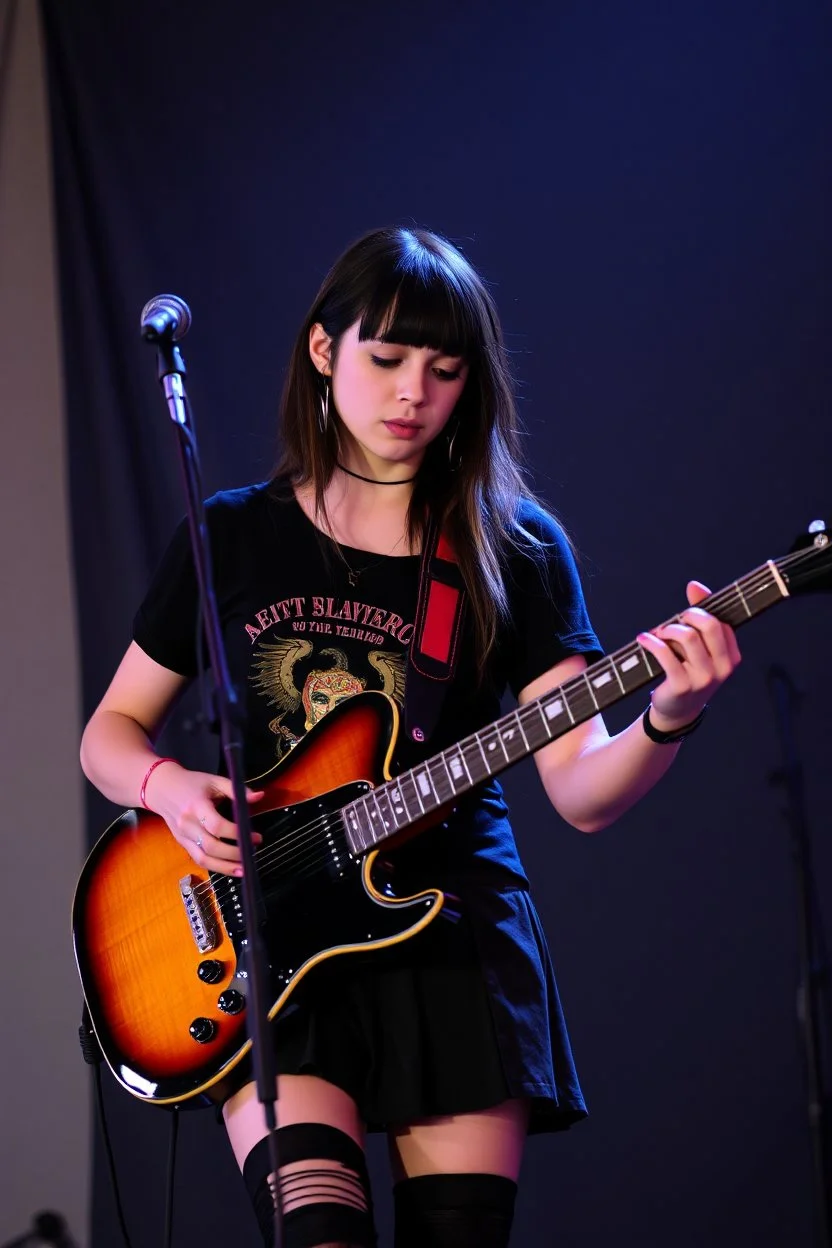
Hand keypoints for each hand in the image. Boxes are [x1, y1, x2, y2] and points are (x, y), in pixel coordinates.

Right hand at [144, 761, 263, 874]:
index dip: (237, 834)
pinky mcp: (182, 843)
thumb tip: (259, 796)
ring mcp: (182, 836)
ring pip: (202, 859)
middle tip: (252, 852)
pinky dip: (214, 866)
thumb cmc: (192, 783)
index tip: (255, 836)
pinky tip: (228, 868)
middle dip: (234, 854)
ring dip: (224, 868)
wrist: (162, 788)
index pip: (217, 826)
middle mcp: (187, 824)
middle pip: (210, 847)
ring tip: (243, 870)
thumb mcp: (215, 780)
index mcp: (196, 805)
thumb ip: (237, 790)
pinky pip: (198, 859)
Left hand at [637, 581, 741, 732]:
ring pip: (687, 637)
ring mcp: (704, 678)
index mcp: (731, 655)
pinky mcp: (682, 686)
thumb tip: (694, 585)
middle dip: (688, 615)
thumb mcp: (699, 645)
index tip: (686, 610)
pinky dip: (651, 642)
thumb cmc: (689, 670)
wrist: (677, 709)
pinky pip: (665, 654)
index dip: (702, 609)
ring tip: (658, 634)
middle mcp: (723, 667)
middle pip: (709, 624)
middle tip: (674, 621)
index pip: (721, 621)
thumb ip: (700, 615)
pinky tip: (643, 640)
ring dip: (667, 630)